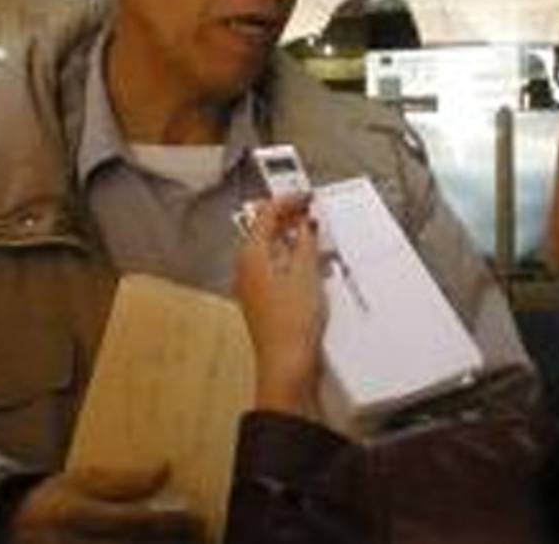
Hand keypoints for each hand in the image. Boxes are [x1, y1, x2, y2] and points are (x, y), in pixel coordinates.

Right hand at [8, 463, 201, 543]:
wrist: (7, 529)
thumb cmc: (53, 501)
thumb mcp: (80, 480)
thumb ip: (123, 480)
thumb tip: (164, 469)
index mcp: (75, 514)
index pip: (132, 522)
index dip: (169, 523)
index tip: (198, 518)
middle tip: (201, 536)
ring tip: (189, 543)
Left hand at [233, 195, 325, 417]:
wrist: (286, 362)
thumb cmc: (290, 324)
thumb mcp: (306, 273)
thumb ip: (306, 243)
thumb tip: (306, 226)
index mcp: (252, 256)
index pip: (266, 214)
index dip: (287, 200)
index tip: (305, 196)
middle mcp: (246, 268)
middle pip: (264, 230)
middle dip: (288, 217)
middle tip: (309, 209)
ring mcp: (252, 285)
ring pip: (270, 249)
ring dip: (290, 237)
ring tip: (312, 232)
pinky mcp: (263, 299)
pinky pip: (274, 267)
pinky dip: (290, 257)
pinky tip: (307, 262)